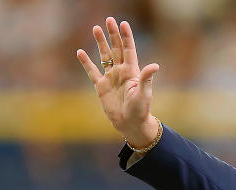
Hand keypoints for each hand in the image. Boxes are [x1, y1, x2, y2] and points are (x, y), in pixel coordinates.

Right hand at [76, 17, 159, 147]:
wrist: (130, 124)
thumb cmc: (141, 109)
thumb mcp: (144, 93)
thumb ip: (146, 78)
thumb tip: (155, 65)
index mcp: (132, 71)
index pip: (129, 49)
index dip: (126, 37)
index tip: (123, 23)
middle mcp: (121, 71)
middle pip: (116, 48)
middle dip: (112, 34)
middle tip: (109, 19)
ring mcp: (111, 78)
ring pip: (104, 56)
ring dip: (100, 43)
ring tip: (95, 28)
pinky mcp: (101, 86)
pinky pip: (92, 71)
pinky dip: (86, 62)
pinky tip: (80, 52)